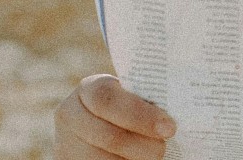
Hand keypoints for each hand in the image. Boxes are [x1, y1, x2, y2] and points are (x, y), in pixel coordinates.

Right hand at [55, 74, 175, 159]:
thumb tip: (175, 117)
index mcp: (90, 89)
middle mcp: (71, 114)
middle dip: (143, 146)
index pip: (108, 99)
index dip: (139, 115)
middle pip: (109, 136)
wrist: (98, 129)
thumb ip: (148, 101)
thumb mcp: (133, 98)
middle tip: (163, 149)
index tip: (169, 128)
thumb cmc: (129, 110)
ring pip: (104, 159)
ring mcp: (67, 142)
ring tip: (154, 158)